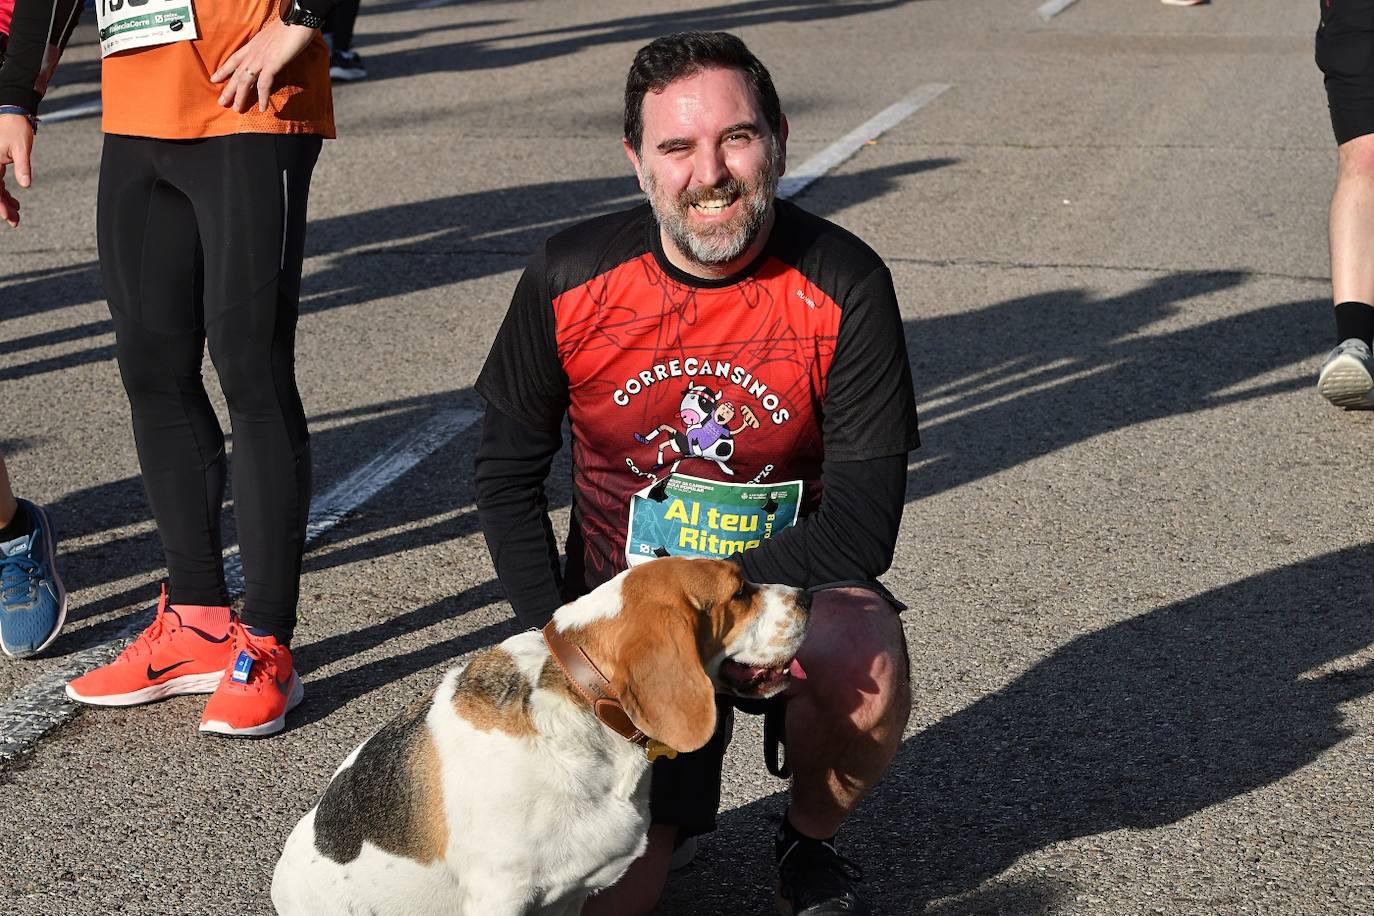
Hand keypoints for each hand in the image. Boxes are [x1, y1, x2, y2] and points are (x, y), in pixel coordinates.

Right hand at [0, 113, 33, 228]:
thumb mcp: (22, 148)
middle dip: (3, 207)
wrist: (13, 113)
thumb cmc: (17, 129)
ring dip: (4, 201)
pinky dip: (5, 192)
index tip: (8, 217)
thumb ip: (23, 167)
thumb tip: (25, 185)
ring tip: (17, 214)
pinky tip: (15, 201)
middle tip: (15, 222)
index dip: (0, 204)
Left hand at [211, 18, 318, 112]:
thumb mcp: (272, 37)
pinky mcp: (272, 64)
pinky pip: (264, 84)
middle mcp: (253, 53)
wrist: (297, 21)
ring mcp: (261, 58)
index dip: (223, 70)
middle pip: (236, 73)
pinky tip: (261, 108)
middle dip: (228, 89)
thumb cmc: (289, 27)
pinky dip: (262, 97)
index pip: (233, 59)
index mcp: (253, 45)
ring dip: (240, 96)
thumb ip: (268, 46)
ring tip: (236, 109)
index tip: (214, 79)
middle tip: (221, 102)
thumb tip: (270, 53)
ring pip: (245, 80)